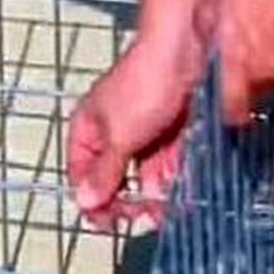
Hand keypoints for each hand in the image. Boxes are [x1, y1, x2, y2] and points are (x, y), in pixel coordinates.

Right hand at [67, 37, 200, 229]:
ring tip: (166, 209)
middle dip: (128, 200)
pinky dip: (175, 179)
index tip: (108, 222)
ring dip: (155, 194)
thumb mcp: (119, 136)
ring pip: (146, 173)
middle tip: (142, 218)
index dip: (93, 199)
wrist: (192, 51)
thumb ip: (104, 173)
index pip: (82, 174)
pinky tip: (182, 192)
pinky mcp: (174, 130)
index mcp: (89, 128)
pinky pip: (171, 162)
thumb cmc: (146, 82)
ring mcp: (146, 131)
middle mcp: (115, 131)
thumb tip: (85, 202)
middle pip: (115, 178)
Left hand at [201, 0, 273, 124]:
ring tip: (272, 29)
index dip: (225, 106)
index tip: (221, 98)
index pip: (232, 111)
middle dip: (249, 77)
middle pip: (258, 93)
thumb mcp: (213, 2)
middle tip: (247, 49)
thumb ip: (209, 42)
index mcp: (243, 60)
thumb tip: (200, 66)